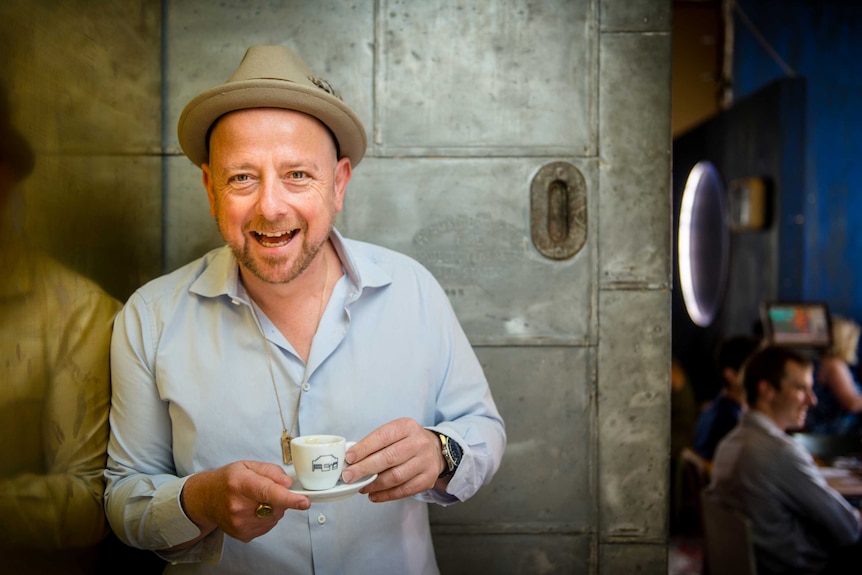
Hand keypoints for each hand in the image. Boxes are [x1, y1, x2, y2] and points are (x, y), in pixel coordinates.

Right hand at [178, 460, 309, 544]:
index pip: (268, 492)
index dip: (288, 498)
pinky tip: (252, 510)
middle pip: (276, 506)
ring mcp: (240, 523)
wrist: (205, 499)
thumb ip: (271, 471)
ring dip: (272, 509)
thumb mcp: (248, 465)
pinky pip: (267, 526)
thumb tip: (288, 483)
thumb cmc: (227, 480)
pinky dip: (266, 518)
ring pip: (274, 517)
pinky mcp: (243, 535)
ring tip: (255, 501)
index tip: (304, 502)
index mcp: (241, 484)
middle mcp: (239, 506)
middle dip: (279, 498)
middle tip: (264, 491)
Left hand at [341, 418, 443, 502]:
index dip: (364, 448)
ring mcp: (425, 461)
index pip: (383, 436)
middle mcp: (419, 443)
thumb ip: (375, 444)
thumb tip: (351, 460)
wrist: (435, 449)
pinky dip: (386, 495)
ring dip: (374, 484)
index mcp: (407, 427)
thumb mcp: (395, 433)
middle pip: (389, 458)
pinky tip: (374, 495)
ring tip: (361, 487)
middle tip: (349, 476)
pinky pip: (404, 490)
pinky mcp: (428, 479)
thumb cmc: (407, 441)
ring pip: (396, 476)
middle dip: (365, 468)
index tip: (349, 458)